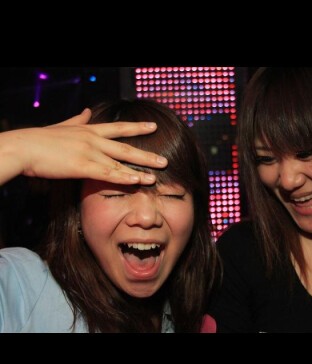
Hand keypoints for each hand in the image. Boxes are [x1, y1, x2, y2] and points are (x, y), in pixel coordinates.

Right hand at [0, 108, 167, 185]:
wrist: (23, 147)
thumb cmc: (40, 139)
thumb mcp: (63, 125)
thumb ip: (79, 119)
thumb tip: (89, 111)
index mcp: (89, 130)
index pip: (118, 128)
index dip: (137, 127)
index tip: (153, 126)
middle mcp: (93, 139)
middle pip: (126, 147)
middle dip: (146, 154)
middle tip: (164, 160)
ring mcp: (89, 152)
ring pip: (120, 161)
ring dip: (140, 169)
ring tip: (156, 176)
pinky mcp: (82, 166)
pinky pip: (107, 173)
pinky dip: (124, 178)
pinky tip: (137, 181)